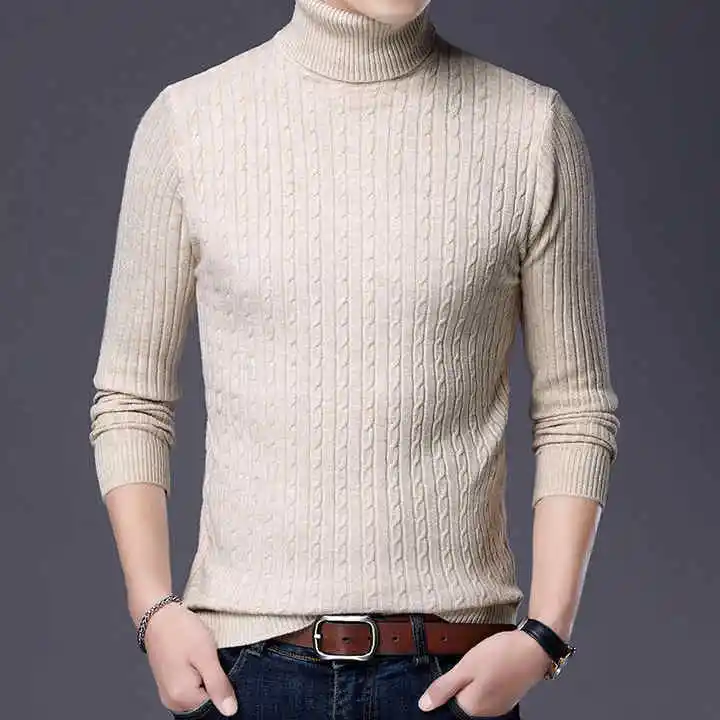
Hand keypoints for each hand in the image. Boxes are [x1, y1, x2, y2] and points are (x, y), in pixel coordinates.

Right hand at [142, 602, 238, 716]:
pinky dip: (198, 676)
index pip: (216, 705)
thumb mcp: (206, 655)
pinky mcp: (169, 684)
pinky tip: (198, 659)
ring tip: (204, 657)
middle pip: (206, 702)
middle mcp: (173, 701)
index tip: (222, 665)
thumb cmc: (181, 631)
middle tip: (213, 659)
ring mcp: (169, 693)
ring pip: (198, 694)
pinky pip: (190, 688)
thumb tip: (230, 711)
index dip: (225, 686)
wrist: (158, 615)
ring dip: (207, 679)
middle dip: (215, 684)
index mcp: (182, 697)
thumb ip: (218, 685)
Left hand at [418, 629, 550, 714]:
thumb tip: (424, 706)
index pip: (448, 704)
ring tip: (479, 660)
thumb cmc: (502, 655)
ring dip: (473, 679)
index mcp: (473, 707)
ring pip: (476, 693)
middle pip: (462, 699)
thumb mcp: (466, 667)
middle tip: (467, 661)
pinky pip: (489, 690)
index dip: (445, 687)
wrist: (535, 647)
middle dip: (460, 682)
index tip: (452, 671)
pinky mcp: (509, 695)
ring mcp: (500, 705)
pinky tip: (489, 664)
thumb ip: (444, 687)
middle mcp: (487, 712)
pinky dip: (485, 678)